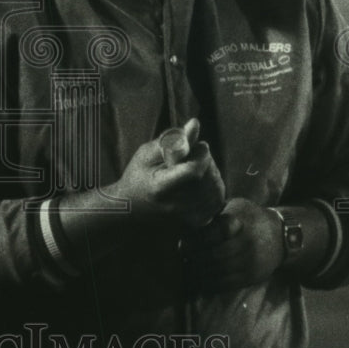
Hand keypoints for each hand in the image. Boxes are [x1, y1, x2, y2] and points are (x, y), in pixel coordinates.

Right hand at [110, 118, 225, 227]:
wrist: (131, 209)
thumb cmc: (137, 176)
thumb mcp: (147, 154)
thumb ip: (172, 139)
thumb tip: (195, 124)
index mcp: (160, 187)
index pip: (193, 171)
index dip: (202, 154)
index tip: (199, 146)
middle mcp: (174, 206)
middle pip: (208, 179)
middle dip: (208, 161)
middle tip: (197, 154)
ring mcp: (186, 218)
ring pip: (216, 190)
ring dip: (213, 174)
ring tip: (199, 166)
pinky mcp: (194, 223)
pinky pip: (217, 202)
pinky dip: (214, 188)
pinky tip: (202, 181)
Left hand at [181, 197, 284, 292]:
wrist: (279, 235)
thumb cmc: (248, 217)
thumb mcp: (234, 206)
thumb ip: (214, 212)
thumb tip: (185, 218)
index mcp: (239, 221)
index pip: (216, 232)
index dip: (196, 240)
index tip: (181, 244)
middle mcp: (247, 242)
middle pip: (215, 254)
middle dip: (194, 258)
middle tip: (180, 257)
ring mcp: (251, 261)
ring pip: (220, 271)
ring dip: (199, 272)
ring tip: (185, 269)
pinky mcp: (252, 276)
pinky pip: (227, 284)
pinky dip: (209, 284)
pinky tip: (197, 280)